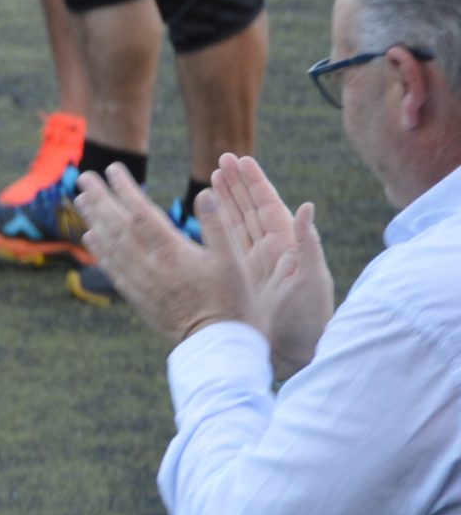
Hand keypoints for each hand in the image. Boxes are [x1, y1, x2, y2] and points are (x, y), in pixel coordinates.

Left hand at [76, 164, 248, 344]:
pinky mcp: (138, 298)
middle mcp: (150, 266)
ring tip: (80, 199)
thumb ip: (220, 226)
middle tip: (83, 177)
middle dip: (100, 199)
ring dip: (94, 220)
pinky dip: (100, 251)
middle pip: (118, 226)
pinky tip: (91, 238)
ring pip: (111, 246)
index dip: (125, 190)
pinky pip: (112, 270)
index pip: (141, 214)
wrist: (217, 347)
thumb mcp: (236, 262)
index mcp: (173, 252)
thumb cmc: (234, 303)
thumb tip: (206, 193)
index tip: (113, 169)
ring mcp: (141, 283)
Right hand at [202, 152, 333, 376]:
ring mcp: (254, 264)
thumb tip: (307, 206)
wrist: (296, 353)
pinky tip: (203, 216)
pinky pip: (225, 247)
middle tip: (221, 160)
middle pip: (250, 209)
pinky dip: (216, 228)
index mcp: (288, 246)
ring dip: (224, 201)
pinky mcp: (240, 278)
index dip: (254, 182)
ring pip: (235, 224)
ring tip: (211, 178)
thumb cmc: (310, 319)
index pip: (268, 206)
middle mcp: (270, 250)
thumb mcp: (311, 280)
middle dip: (237, 184)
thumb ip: (308, 244)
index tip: (240, 160)